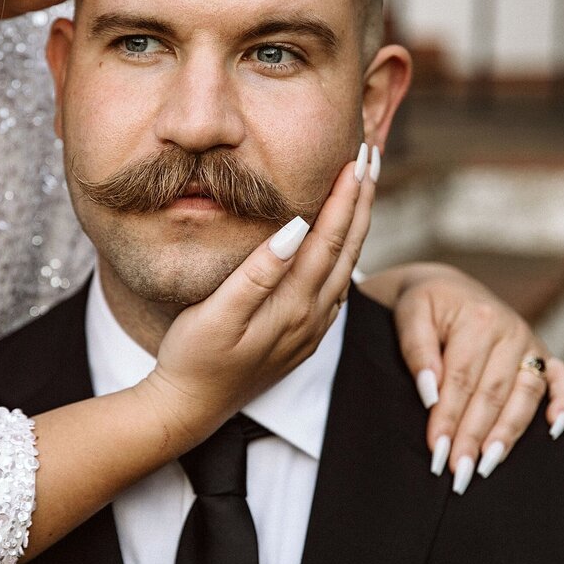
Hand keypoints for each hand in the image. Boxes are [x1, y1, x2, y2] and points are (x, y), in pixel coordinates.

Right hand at [146, 145, 376, 445]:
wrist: (192, 408)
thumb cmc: (193, 357)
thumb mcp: (216, 314)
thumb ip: (258, 271)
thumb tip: (296, 227)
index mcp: (294, 304)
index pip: (329, 237)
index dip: (345, 195)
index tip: (358, 158)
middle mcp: (312, 316)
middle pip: (348, 247)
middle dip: (362, 200)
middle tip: (372, 156)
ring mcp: (310, 328)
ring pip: (347, 266)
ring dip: (358, 225)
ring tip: (364, 189)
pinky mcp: (303, 337)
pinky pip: (335, 288)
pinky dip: (345, 255)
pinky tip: (344, 243)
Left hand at [389, 265, 563, 491]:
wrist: (449, 287)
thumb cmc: (426, 304)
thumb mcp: (411, 314)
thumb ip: (417, 349)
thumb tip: (429, 392)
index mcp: (478, 319)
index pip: (461, 379)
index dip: (448, 417)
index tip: (435, 450)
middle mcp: (510, 331)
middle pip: (492, 393)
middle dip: (474, 435)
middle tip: (459, 470)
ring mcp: (531, 343)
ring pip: (524, 395)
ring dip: (508, 433)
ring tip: (489, 464)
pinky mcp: (543, 354)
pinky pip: (560, 380)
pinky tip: (553, 429)